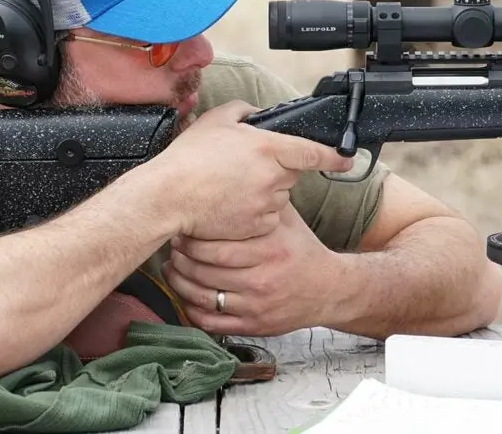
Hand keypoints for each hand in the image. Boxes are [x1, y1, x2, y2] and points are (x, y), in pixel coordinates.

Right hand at [145, 100, 353, 240]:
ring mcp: (266, 204)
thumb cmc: (188, 158)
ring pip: (278, 196)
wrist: (167, 197)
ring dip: (265, 192)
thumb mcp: (216, 120)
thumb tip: (257, 114)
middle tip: (245, 168)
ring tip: (232, 187)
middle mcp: (272, 177)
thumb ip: (243, 111)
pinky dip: (254, 212)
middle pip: (291, 174)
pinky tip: (230, 205)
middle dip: (276, 170)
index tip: (347, 160)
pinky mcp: (256, 226)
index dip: (333, 157)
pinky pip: (265, 218)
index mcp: (268, 148)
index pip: (312, 152)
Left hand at [161, 203, 345, 335]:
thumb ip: (264, 202)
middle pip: (205, 271)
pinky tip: (185, 295)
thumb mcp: (288, 221)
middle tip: (172, 247)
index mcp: (269, 250)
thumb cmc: (303, 251)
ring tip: (172, 268)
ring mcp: (255, 305)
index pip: (216, 248)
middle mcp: (261, 279)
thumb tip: (237, 176)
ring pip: (203, 298)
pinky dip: (191, 310)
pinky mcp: (252, 325)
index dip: (192, 240)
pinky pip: (211, 323)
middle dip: (181, 258)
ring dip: (180, 283)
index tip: (183, 230)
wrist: (328, 289)